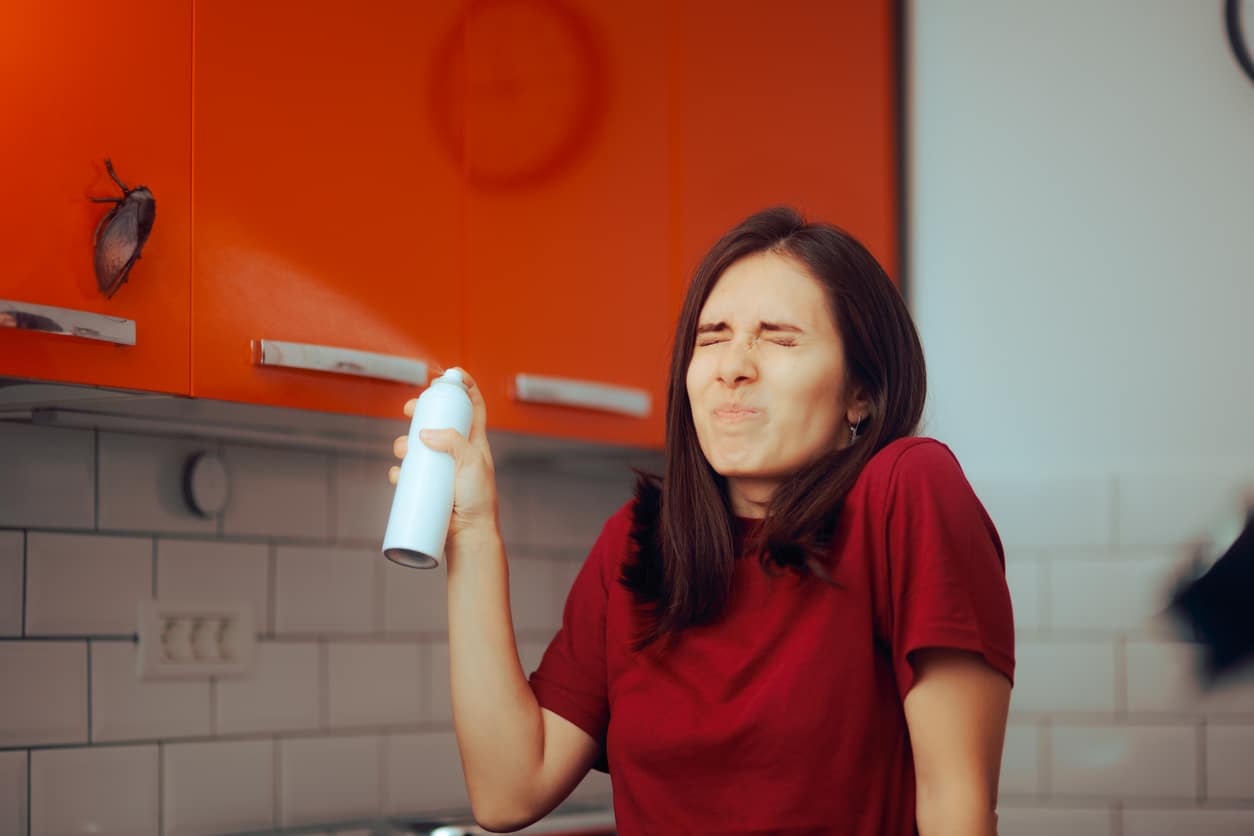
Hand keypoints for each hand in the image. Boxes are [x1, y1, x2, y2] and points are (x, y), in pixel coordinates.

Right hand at [389, 368, 499, 546]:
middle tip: (409, 409)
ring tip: (402, 450)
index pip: (473, 407)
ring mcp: (441, 469)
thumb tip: (424, 434)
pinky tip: (398, 475)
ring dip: (405, 442)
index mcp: (475, 442)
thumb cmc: (478, 500)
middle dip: (422, 411)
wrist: (469, 536)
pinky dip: (400, 471)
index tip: (451, 374)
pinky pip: (409, 474)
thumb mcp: (471, 463)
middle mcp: (458, 453)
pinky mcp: (428, 487)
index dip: (465, 387)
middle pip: (438, 422)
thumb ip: (452, 443)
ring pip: (419, 447)